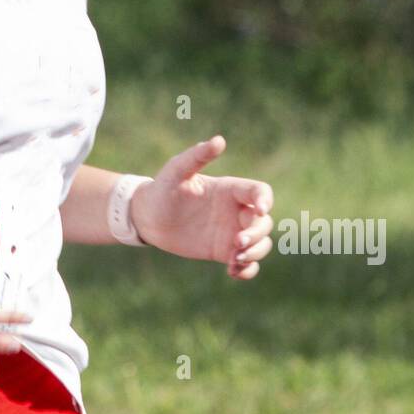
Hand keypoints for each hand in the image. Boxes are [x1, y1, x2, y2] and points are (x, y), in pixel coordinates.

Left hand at [130, 136, 274, 279]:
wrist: (147, 217)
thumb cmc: (162, 189)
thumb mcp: (176, 171)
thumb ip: (196, 157)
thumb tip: (219, 140)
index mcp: (230, 189)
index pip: (260, 192)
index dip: (266, 200)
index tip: (260, 210)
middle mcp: (236, 210)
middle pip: (264, 222)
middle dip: (256, 234)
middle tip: (236, 243)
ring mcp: (232, 232)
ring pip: (260, 244)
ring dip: (255, 253)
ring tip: (235, 261)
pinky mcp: (223, 251)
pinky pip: (245, 263)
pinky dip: (247, 270)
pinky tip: (233, 272)